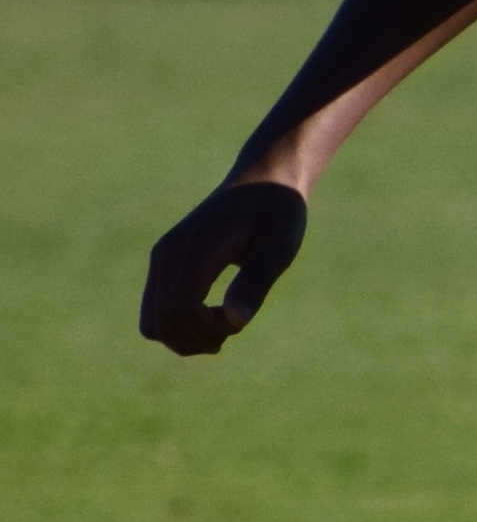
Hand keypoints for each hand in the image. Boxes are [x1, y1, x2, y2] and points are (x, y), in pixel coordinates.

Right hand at [140, 179, 309, 356]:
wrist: (262, 182)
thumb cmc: (277, 213)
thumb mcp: (278, 249)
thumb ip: (253, 285)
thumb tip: (234, 322)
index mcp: (194, 250)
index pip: (179, 310)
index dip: (208, 330)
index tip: (240, 320)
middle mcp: (167, 255)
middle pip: (159, 324)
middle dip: (197, 340)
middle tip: (235, 325)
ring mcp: (162, 260)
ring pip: (153, 324)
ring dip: (187, 338)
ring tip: (226, 324)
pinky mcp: (165, 265)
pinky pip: (158, 311)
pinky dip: (182, 326)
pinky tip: (215, 316)